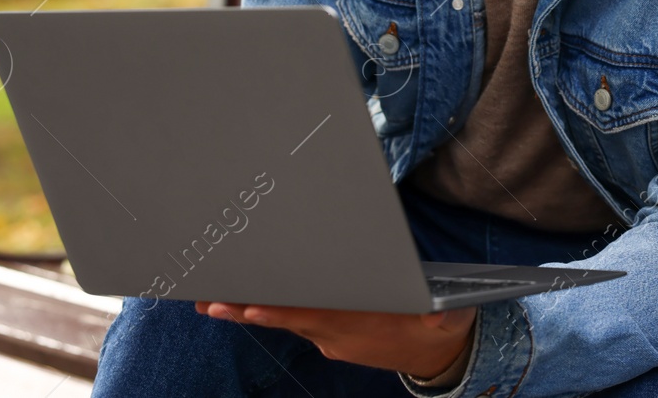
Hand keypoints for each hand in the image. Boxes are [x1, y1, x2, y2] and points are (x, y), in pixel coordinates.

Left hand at [196, 300, 476, 379]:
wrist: (440, 356)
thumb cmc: (441, 324)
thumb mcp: (447, 317)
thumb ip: (439, 314)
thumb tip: (436, 315)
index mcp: (359, 325)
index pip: (311, 315)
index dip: (279, 311)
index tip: (250, 307)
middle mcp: (338, 334)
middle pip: (287, 317)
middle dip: (248, 308)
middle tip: (210, 302)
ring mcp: (333, 338)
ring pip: (287, 320)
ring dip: (251, 310)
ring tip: (213, 303)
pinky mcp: (333, 337)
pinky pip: (298, 322)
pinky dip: (274, 312)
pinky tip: (252, 303)